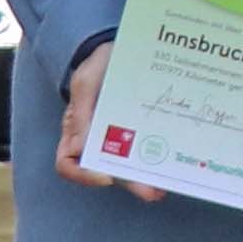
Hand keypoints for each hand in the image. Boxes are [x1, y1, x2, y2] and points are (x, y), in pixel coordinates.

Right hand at [58, 46, 158, 200]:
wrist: (119, 49)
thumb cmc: (96, 65)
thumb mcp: (86, 81)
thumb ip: (83, 109)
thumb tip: (82, 147)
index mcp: (75, 130)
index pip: (68, 164)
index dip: (83, 175)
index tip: (106, 176)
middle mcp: (96, 140)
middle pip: (108, 172)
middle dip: (131, 184)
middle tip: (152, 192)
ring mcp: (120, 137)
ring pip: (131, 165)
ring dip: (148, 178)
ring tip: (168, 184)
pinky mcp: (140, 129)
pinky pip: (148, 147)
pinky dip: (160, 157)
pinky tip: (174, 160)